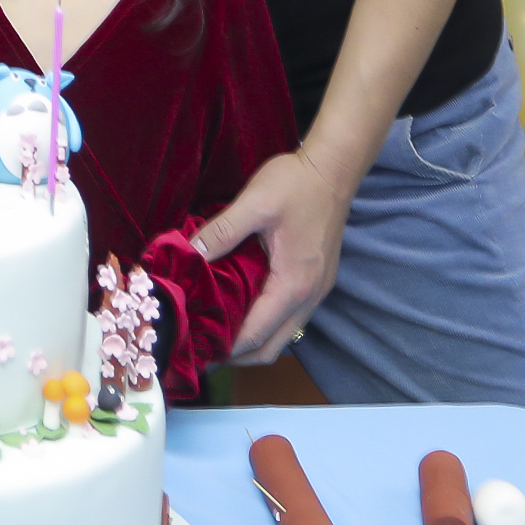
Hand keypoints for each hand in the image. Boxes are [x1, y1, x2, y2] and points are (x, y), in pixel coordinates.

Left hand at [193, 150, 355, 364]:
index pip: (256, 335)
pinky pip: (289, 317)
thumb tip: (190, 255)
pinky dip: (266, 324)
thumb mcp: (254, 203)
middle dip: (237, 356)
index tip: (196, 352)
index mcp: (293, 284)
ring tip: (218, 332)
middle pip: (271, 347)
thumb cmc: (295, 184)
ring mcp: (316, 290)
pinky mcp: (317, 280)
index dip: (225, 350)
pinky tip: (243, 309)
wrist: (334, 168)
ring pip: (282, 335)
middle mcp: (309, 296)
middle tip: (202, 348)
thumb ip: (221, 232)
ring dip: (252, 341)